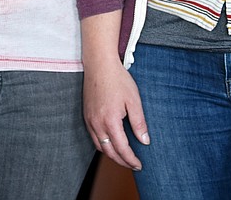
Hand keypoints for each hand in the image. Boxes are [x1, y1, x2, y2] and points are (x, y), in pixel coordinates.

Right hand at [84, 54, 147, 170]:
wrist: (99, 64)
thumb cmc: (117, 79)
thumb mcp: (134, 101)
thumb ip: (139, 123)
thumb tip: (145, 141)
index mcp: (110, 121)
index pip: (122, 149)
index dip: (131, 160)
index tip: (139, 165)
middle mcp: (97, 123)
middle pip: (109, 152)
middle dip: (122, 161)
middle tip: (133, 165)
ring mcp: (89, 120)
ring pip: (99, 146)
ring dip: (111, 155)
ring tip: (123, 157)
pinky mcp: (86, 115)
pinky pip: (94, 137)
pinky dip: (103, 145)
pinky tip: (111, 143)